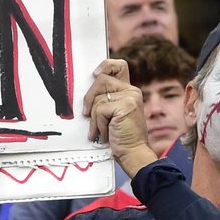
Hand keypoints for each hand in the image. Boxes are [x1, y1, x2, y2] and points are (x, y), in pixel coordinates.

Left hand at [83, 59, 156, 176]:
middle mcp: (132, 91)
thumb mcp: (112, 114)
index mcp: (129, 91)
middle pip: (101, 79)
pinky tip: (105, 133)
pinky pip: (99, 109)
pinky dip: (98, 124)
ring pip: (98, 97)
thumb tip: (88, 91)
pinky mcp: (125, 106)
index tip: (94, 75)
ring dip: (94, 117)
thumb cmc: (121, 137)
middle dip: (89, 97)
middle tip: (86, 114)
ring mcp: (130, 97)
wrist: (133, 153)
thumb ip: (106, 100)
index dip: (105, 66)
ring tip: (100, 130)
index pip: (118, 66)